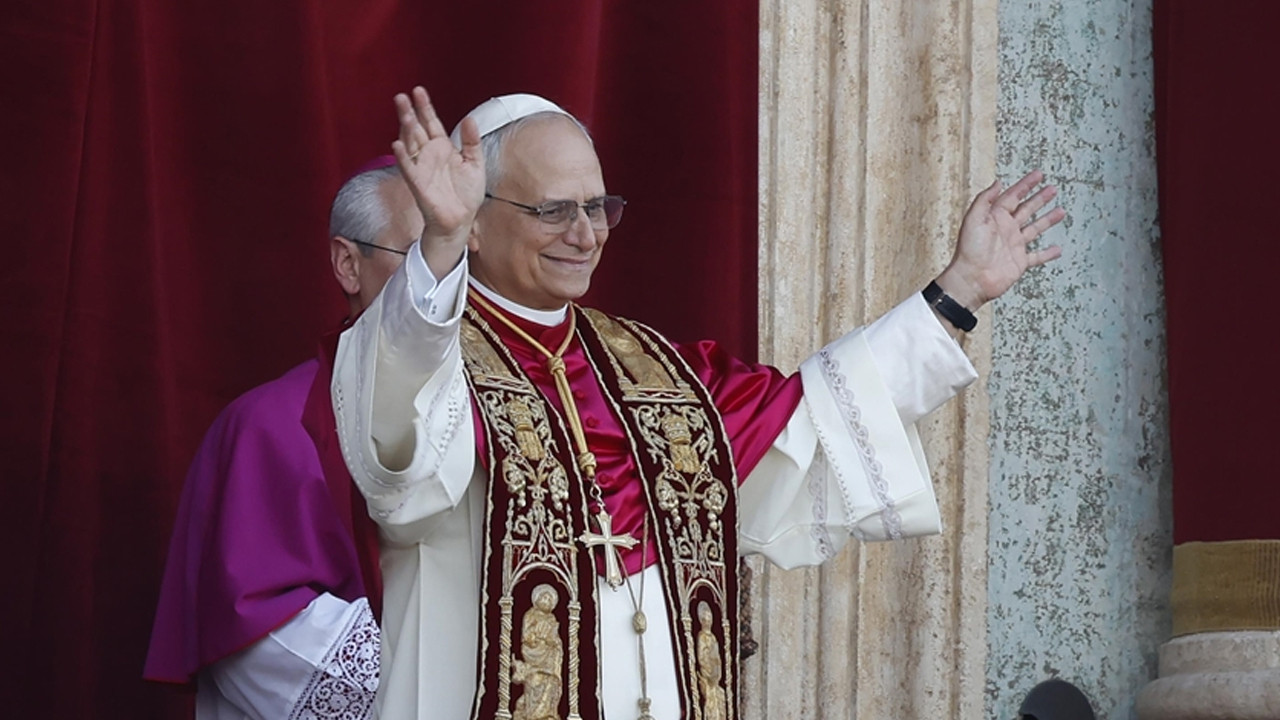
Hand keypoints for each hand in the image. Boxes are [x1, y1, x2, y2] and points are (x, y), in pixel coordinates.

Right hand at [391, 87, 484, 275]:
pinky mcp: (419, 184)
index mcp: (442, 148)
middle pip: (416, 129)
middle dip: (410, 112)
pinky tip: (397, 145)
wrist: (461, 221)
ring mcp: (422, 168)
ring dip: (404, 127)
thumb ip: (472, 142)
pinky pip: (408, 168)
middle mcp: (429, 155)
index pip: (431, 123)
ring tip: (401, 110)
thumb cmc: (465, 195)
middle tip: (402, 96)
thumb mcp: (475, 163)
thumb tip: (469, 119)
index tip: (419, 91)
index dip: (425, 107)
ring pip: (410, 143)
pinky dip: (402, 157)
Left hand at [935, 170, 1065, 308]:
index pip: (1013, 196)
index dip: (1025, 184)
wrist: (972, 279)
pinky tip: (1057, 249)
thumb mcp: (974, 219)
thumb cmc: (969, 251)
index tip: (1038, 175)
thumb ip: (984, 199)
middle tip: (1051, 188)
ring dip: (1048, 220)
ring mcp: (1014, 246)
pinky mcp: (1019, 262)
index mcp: (995, 217)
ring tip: (1060, 211)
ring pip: (1035, 229)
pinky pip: (1037, 256)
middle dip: (1039, 198)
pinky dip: (1048, 253)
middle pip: (1026, 209)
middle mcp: (1006, 230)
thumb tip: (997, 182)